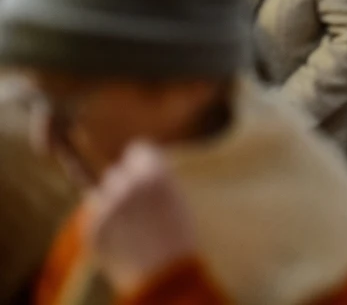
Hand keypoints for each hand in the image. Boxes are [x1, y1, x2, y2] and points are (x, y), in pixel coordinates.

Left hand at [84, 143, 197, 296]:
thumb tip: (133, 166)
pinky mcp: (90, 229)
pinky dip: (104, 227)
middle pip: (115, 172)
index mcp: (154, 174)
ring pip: (100, 195)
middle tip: (139, 207)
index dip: (141, 161)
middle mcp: (127, 185)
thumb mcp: (175, 199)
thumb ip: (153, 179)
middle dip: (124, 185)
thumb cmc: (178, 237)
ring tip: (130, 226)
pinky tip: (121, 241)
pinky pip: (94, 219)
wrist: (165, 277)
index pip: (137, 148)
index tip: (144, 173)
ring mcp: (105, 207)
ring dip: (110, 204)